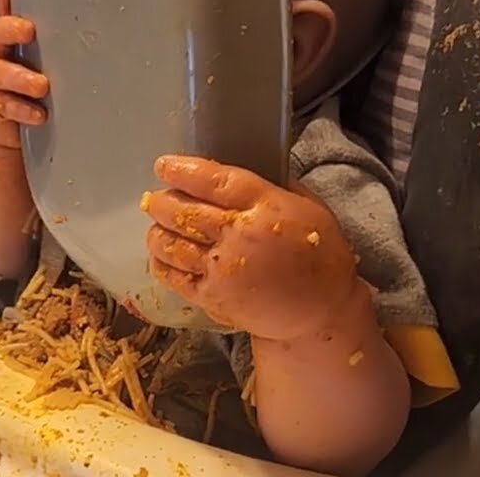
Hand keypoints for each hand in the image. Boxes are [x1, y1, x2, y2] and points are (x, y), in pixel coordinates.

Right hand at [0, 0, 48, 148]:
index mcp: (5, 44)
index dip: (7, 9)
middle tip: (29, 31)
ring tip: (42, 85)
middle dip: (10, 32)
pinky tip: (39, 114)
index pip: (3, 21)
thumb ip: (39, 36)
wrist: (4, 127)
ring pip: (0, 75)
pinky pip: (5, 107)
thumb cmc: (24, 86)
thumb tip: (50, 5)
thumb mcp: (33, 58)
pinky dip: (22, 109)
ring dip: (21, 78)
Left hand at [140, 155, 360, 340]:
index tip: (164, 165)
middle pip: (185, 211)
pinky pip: (173, 276)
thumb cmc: (322, 257)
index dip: (184, 170)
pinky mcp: (212, 298)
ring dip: (158, 230)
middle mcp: (240, 236)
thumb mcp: (313, 208)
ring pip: (171, 243)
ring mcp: (222, 269)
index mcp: (267, 208)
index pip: (215, 181)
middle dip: (163, 200)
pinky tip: (162, 253)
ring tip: (158, 224)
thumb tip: (251, 168)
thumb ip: (280, 187)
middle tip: (157, 196)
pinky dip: (161, 262)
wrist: (322, 313)